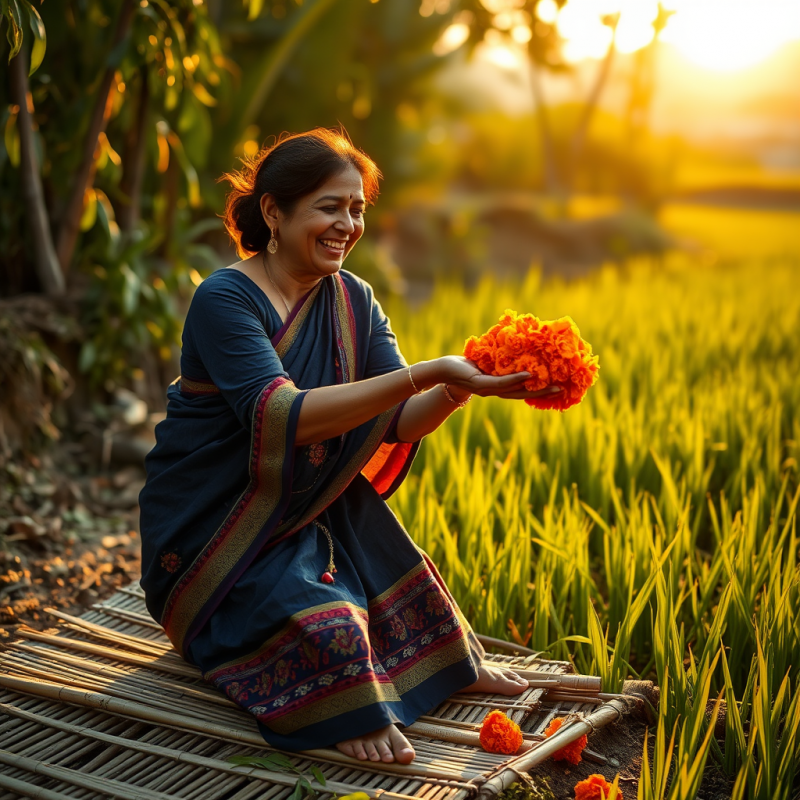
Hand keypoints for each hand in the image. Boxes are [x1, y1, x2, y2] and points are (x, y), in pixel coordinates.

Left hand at [434, 356, 558, 398]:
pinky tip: (529, 374)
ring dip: (535, 388)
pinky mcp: (481, 384)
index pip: (523, 390)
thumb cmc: (465, 362)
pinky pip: (502, 382)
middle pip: (524, 394)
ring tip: (552, 385)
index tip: (558, 387)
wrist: (443, 370)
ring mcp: (489, 390)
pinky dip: (516, 378)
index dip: (540, 390)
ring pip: (516, 390)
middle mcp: (496, 391)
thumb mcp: (487, 359)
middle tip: (562, 390)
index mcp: (499, 386)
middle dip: (543, 393)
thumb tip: (518, 341)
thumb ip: (502, 356)